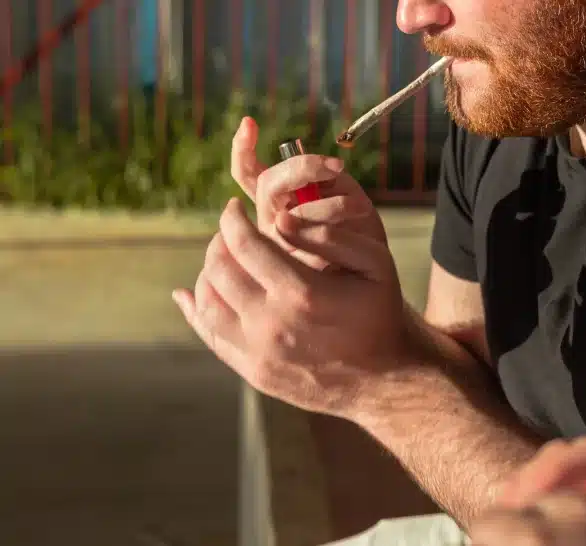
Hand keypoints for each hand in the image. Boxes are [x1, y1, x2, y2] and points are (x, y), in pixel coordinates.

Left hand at [173, 197, 409, 415]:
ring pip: (208, 303)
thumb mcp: (373, 263)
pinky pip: (212, 336)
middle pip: (219, 270)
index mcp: (301, 292)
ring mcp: (259, 353)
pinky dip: (198, 311)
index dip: (232, 219)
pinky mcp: (254, 373)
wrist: (385, 380)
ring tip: (224, 260)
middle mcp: (272, 325)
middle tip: (231, 232)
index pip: (244, 244)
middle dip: (219, 241)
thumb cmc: (380, 313)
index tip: (234, 207)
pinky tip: (193, 294)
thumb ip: (328, 235)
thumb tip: (279, 219)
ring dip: (208, 273)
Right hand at [230, 116, 386, 269]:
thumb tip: (308, 166)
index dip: (243, 149)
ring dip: (328, 204)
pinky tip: (356, 221)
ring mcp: (279, 244)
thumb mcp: (344, 195)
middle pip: (267, 184)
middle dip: (300, 169)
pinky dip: (333, 224)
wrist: (374, 276)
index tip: (248, 123)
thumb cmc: (357, 232)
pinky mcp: (295, 264)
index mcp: (278, 200)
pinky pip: (306, 237)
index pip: (247, 172)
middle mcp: (271, 221)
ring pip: (288, 212)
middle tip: (335, 167)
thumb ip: (321, 180)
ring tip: (361, 206)